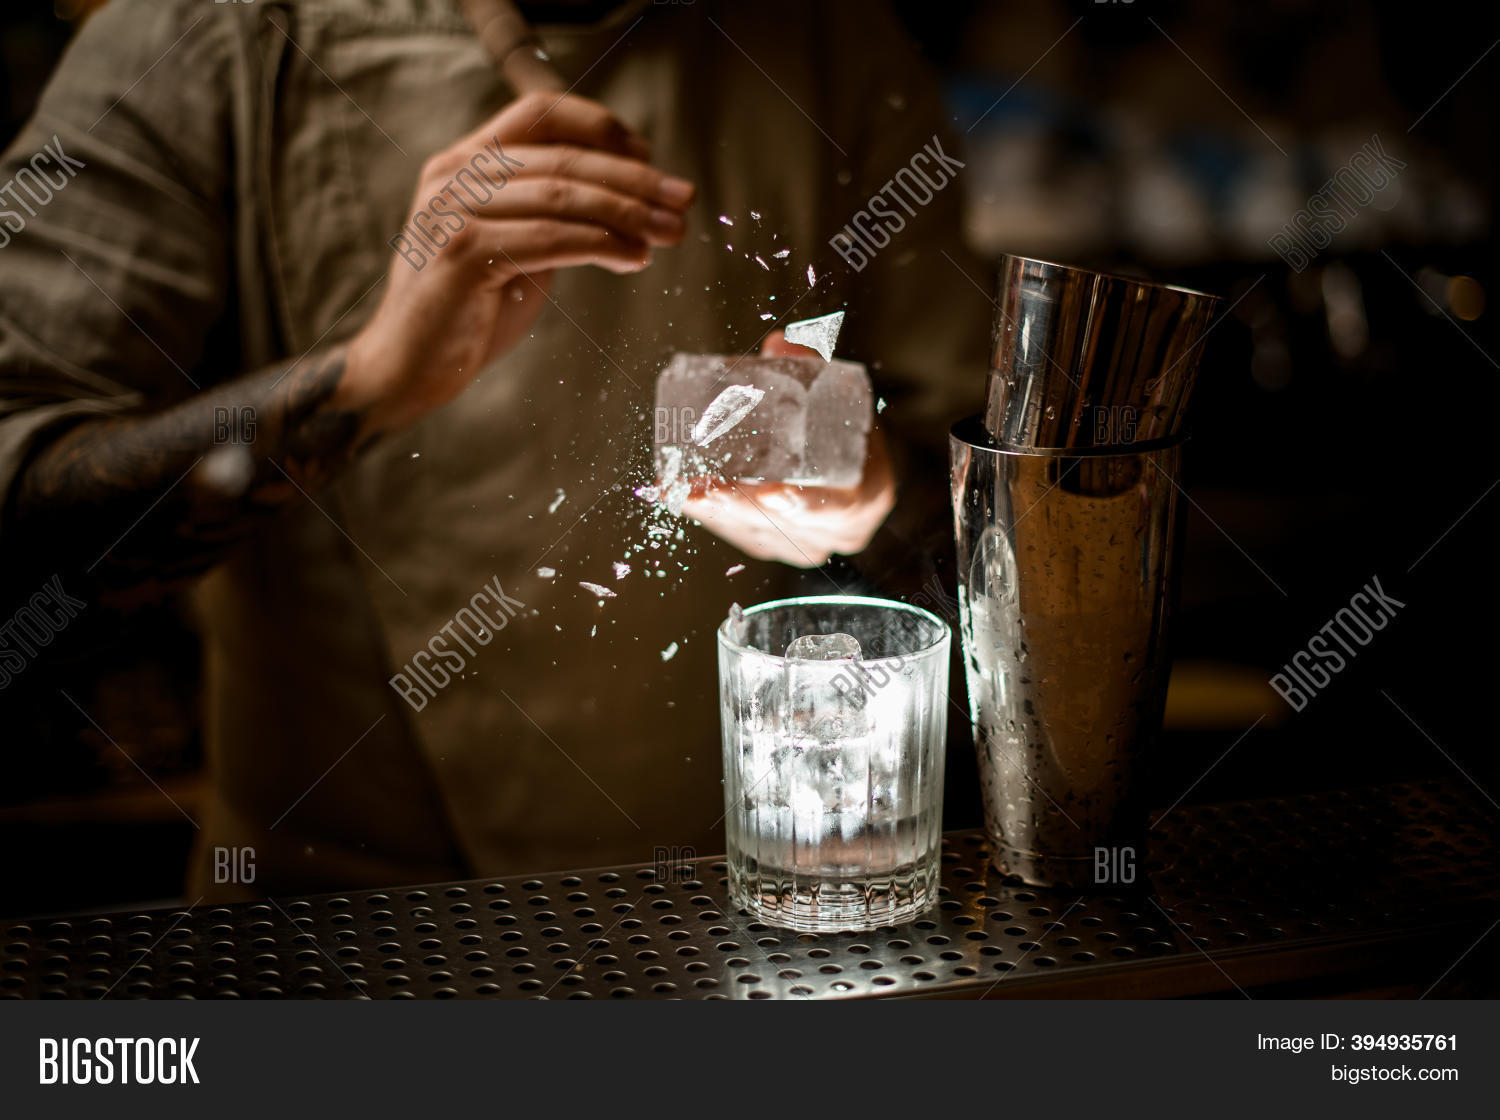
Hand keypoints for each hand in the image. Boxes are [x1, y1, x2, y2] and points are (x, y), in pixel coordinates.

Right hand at [343, 92, 694, 434]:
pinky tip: (635, 256)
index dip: (600, 127)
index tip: (649, 156)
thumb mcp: (513, 242)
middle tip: (684, 199)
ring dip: (629, 213)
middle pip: (563, 158)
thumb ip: (549, 212)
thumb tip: (627, 198)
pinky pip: (550, 239)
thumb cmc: (469, 309)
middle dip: (636, 179)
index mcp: (463, 161)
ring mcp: (453, 213)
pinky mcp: (463, 256)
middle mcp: (453, 175)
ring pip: (562, 196)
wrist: (407, 366)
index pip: (539, 113)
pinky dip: (602, 244)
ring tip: (671, 232)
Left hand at [680, 332, 896, 566]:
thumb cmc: (848, 432)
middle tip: (702, 488)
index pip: (835, 507)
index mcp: (868, 498)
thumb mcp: (844, 398)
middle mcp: (836, 534)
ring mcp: (803, 545)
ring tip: (681, 490)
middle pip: (782, 524)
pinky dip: (710, 514)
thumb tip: (780, 342)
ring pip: (754, 531)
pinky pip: (739, 533)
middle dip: (738, 506)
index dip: (802, 503)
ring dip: (715, 510)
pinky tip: (681, 497)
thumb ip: (814, 369)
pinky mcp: (774, 544)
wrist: (852, 471)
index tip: (771, 493)